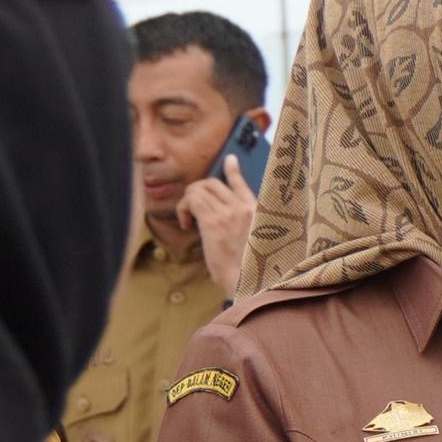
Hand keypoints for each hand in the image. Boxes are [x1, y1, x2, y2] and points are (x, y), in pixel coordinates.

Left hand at [187, 158, 260, 297]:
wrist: (250, 282)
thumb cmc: (251, 271)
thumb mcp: (256, 244)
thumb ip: (244, 229)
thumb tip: (227, 228)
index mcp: (258, 213)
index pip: (242, 184)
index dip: (232, 170)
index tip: (229, 159)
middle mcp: (244, 208)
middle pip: (212, 183)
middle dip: (197, 192)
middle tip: (193, 212)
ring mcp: (229, 213)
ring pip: (199, 188)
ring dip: (187, 201)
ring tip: (188, 220)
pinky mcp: (213, 221)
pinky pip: (191, 200)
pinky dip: (183, 209)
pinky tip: (186, 224)